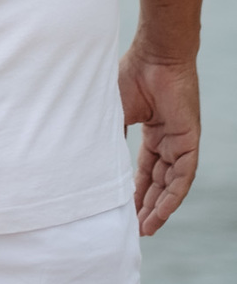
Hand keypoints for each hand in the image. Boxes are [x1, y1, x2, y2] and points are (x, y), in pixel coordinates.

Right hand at [118, 49, 199, 235]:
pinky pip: (183, 176)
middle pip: (158, 181)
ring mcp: (180, 141)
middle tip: (133, 228)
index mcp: (152, 130)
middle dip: (146, 205)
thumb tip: (93, 161)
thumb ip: (109, 135)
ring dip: (159, 207)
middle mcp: (168, 140)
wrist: (154, 55)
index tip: (122, 211)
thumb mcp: (114, 111)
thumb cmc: (132, 74)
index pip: (144, 170)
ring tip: (145, 228)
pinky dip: (172, 196)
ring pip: (171, 184)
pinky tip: (161, 213)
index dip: (134, 191)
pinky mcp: (190, 141)